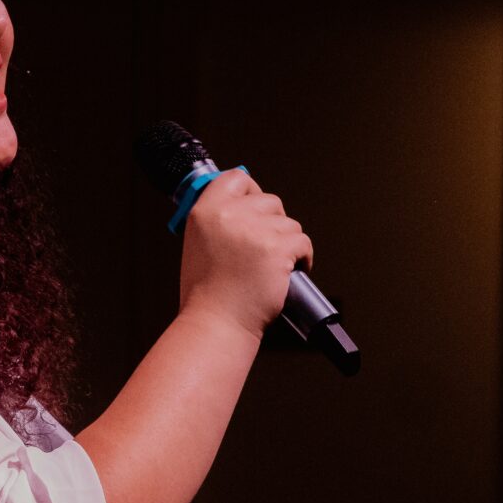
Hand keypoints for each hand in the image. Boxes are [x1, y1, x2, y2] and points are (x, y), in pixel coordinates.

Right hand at [177, 168, 313, 340]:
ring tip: (269, 269)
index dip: (251, 191)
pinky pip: (303, 242)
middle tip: (263, 249)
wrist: (216, 324)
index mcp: (205, 211)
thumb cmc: (207, 294)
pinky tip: (285, 274)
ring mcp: (254, 230)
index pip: (236, 178)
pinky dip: (301, 259)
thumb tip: (246, 206)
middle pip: (270, 201)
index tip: (254, 205)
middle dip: (273, 224)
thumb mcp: (199, 245)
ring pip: (289, 224)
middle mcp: (229, 215)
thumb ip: (219, 220)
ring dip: (287, 245)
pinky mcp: (277, 249)